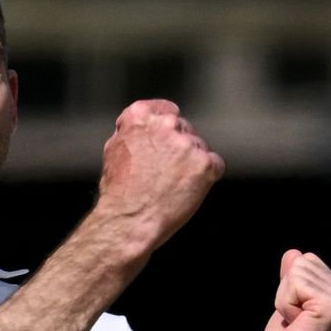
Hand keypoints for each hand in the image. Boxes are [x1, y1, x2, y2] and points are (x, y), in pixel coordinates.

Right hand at [92, 99, 224, 252]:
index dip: (168, 130)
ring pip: (200, 148)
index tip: (165, 144)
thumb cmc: (119, 192)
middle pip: (185, 130)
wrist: (129, 220)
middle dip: (180, 149)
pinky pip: (215, 165)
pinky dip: (207, 178)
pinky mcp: (204, 163)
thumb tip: (145, 127)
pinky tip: (189, 191)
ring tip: (172, 187)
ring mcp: (186, 143)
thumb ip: (133, 132)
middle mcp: (165, 124)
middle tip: (166, 175)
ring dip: (192, 165)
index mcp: (140, 115)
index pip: (167, 111)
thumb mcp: (115, 149)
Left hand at [255, 249, 330, 330]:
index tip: (299, 316)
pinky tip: (297, 324)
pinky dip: (285, 303)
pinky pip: (294, 283)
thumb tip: (293, 253)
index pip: (308, 261)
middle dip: (287, 291)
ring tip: (297, 324)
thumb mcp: (290, 304)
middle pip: (303, 262)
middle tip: (296, 322)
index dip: (291, 287)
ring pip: (296, 271)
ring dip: (285, 299)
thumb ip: (295, 279)